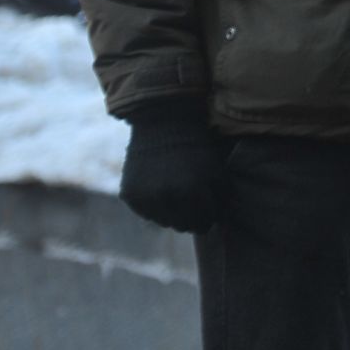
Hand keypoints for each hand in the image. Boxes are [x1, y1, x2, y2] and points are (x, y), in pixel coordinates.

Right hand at [118, 97, 224, 233]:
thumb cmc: (197, 145)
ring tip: (177, 194)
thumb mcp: (216, 170)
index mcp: (191, 193)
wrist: (163, 123)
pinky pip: (146, 212)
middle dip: (191, 218)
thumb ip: (220, 199)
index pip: (204, 224)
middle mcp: (166, 199)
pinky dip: (154, 206)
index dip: (209, 218)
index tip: (209, 210)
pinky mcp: (129, 196)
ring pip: (163, 222)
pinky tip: (161, 190)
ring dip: (172, 214)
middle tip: (193, 204)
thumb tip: (219, 220)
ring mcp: (145, 199)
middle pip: (182, 226)